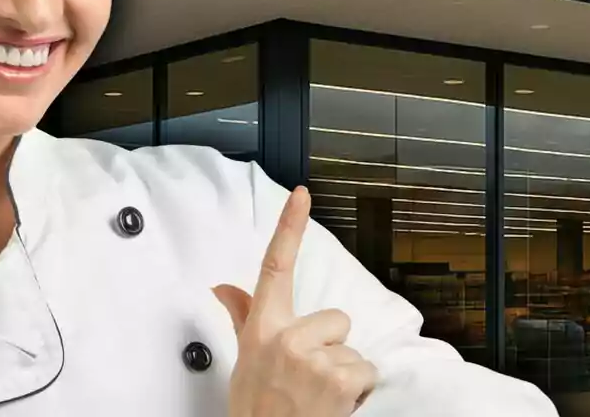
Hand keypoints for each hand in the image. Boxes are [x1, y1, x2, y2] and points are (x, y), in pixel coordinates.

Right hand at [213, 186, 377, 416]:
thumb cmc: (257, 407)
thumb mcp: (244, 360)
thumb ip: (241, 317)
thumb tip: (223, 288)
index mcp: (264, 327)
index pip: (275, 265)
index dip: (289, 226)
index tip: (302, 195)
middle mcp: (288, 337)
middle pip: (336, 318)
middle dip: (331, 346)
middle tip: (308, 376)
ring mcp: (315, 357)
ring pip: (352, 348)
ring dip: (343, 372)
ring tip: (317, 395)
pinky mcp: (339, 379)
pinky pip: (366, 370)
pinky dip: (357, 390)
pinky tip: (332, 405)